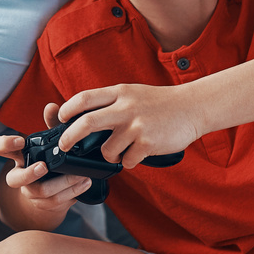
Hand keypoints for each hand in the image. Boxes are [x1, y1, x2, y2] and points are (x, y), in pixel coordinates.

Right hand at [0, 103, 93, 216]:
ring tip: (80, 175)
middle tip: (43, 167)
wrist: (50, 193)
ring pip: (40, 192)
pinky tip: (85, 183)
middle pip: (13, 179)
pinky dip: (73, 192)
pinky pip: (56, 201)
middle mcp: (21, 175)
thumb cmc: (47, 160)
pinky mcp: (45, 204)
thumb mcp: (49, 142)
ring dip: (62, 183)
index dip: (5, 145)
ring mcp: (31, 192)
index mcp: (18, 156)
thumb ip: (51, 125)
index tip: (20, 140)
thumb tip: (52, 106)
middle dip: (28, 173)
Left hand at [57, 85, 201, 168]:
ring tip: (120, 151)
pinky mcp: (148, 143)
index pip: (84, 98)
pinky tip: (137, 154)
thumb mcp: (132, 93)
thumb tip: (84, 117)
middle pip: (87, 122)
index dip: (67, 109)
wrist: (193, 107)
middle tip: (63, 145)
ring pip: (107, 149)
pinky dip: (128, 162)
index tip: (60, 118)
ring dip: (110, 155)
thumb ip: (111, 102)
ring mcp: (137, 126)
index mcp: (119, 92)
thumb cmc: (160, 103)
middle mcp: (126, 107)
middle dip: (69, 137)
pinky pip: (127, 160)